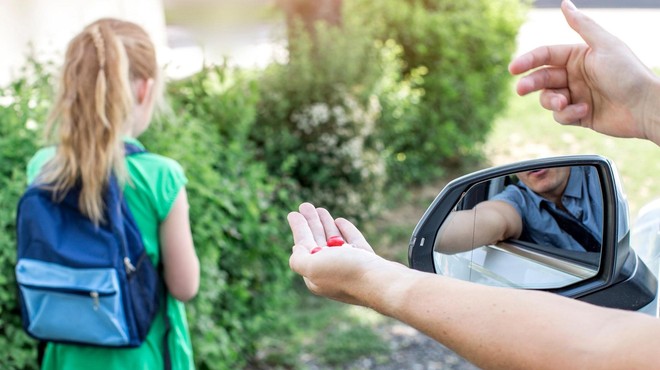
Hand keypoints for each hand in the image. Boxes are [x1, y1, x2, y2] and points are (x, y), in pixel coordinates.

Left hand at [287, 202, 404, 305]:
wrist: (384, 282)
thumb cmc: (347, 274)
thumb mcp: (313, 267)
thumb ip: (299, 259)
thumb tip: (297, 249)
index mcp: (316, 275)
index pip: (303, 247)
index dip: (298, 229)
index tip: (294, 213)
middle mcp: (331, 273)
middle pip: (317, 243)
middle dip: (310, 224)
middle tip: (305, 205)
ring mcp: (351, 267)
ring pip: (334, 242)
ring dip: (325, 225)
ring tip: (320, 209)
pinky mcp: (367, 262)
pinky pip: (353, 243)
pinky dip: (345, 231)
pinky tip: (340, 222)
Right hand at [509, 0, 659, 142]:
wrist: (644, 106)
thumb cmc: (627, 73)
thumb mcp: (603, 45)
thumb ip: (582, 25)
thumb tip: (564, 4)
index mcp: (578, 56)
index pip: (545, 55)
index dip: (528, 61)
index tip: (514, 69)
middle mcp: (574, 75)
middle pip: (541, 78)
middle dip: (530, 84)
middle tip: (521, 90)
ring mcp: (575, 95)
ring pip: (547, 98)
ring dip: (551, 101)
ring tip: (564, 102)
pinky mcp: (578, 115)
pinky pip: (560, 115)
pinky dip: (567, 113)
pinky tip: (583, 110)